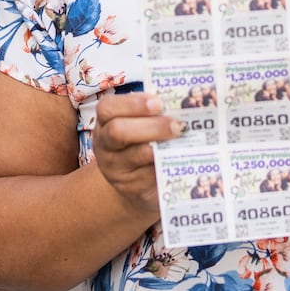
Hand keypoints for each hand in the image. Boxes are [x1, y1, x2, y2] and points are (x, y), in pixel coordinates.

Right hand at [88, 91, 177, 215]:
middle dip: (151, 126)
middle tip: (178, 125)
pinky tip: (182, 160)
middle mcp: (105, 145)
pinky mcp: (131, 189)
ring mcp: (115, 169)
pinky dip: (167, 166)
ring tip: (184, 141)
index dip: (133, 104)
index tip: (158, 104)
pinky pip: (151, 176)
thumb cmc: (143, 142)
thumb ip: (153, 112)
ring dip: (163, 146)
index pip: (108, 108)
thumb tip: (179, 101)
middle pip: (119, 131)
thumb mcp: (140, 124)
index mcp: (105, 122)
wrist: (138, 183)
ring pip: (137, 155)